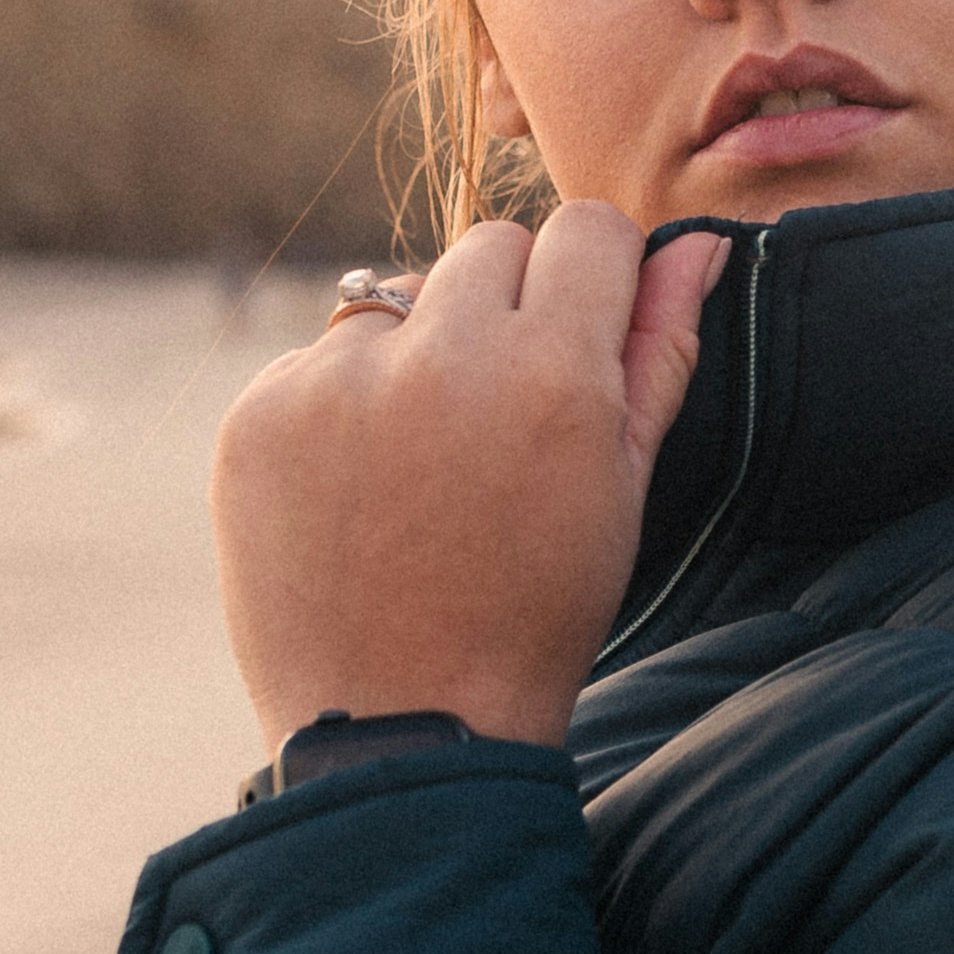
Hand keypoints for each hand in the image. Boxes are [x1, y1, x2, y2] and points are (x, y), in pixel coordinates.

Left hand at [212, 206, 732, 750]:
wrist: (405, 726)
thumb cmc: (537, 611)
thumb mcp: (623, 488)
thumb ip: (661, 350)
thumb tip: (695, 244)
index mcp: (554, 372)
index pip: (585, 228)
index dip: (590, 280)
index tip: (579, 336)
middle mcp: (442, 357)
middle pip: (488, 247)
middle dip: (505, 311)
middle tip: (499, 419)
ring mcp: (336, 383)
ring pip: (395, 299)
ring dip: (416, 354)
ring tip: (423, 467)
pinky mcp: (259, 416)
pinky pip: (315, 360)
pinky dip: (338, 408)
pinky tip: (359, 493)